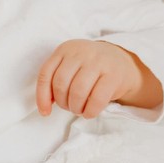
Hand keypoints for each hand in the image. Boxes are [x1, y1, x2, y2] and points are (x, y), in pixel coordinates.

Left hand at [36, 39, 160, 117]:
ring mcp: (99, 61)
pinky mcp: (114, 75)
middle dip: (62, 103)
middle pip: (61, 84)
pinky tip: (89, 113)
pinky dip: (90, 111)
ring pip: (78, 92)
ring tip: (79, 110)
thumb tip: (45, 107)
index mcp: (65, 49)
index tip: (45, 112)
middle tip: (69, 107)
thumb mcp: (70, 67)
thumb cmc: (89, 69)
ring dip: (75, 107)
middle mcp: (81, 52)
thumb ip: (55, 80)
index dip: (42, 97)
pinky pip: (97, 99)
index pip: (46, 74)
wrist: (121, 62)